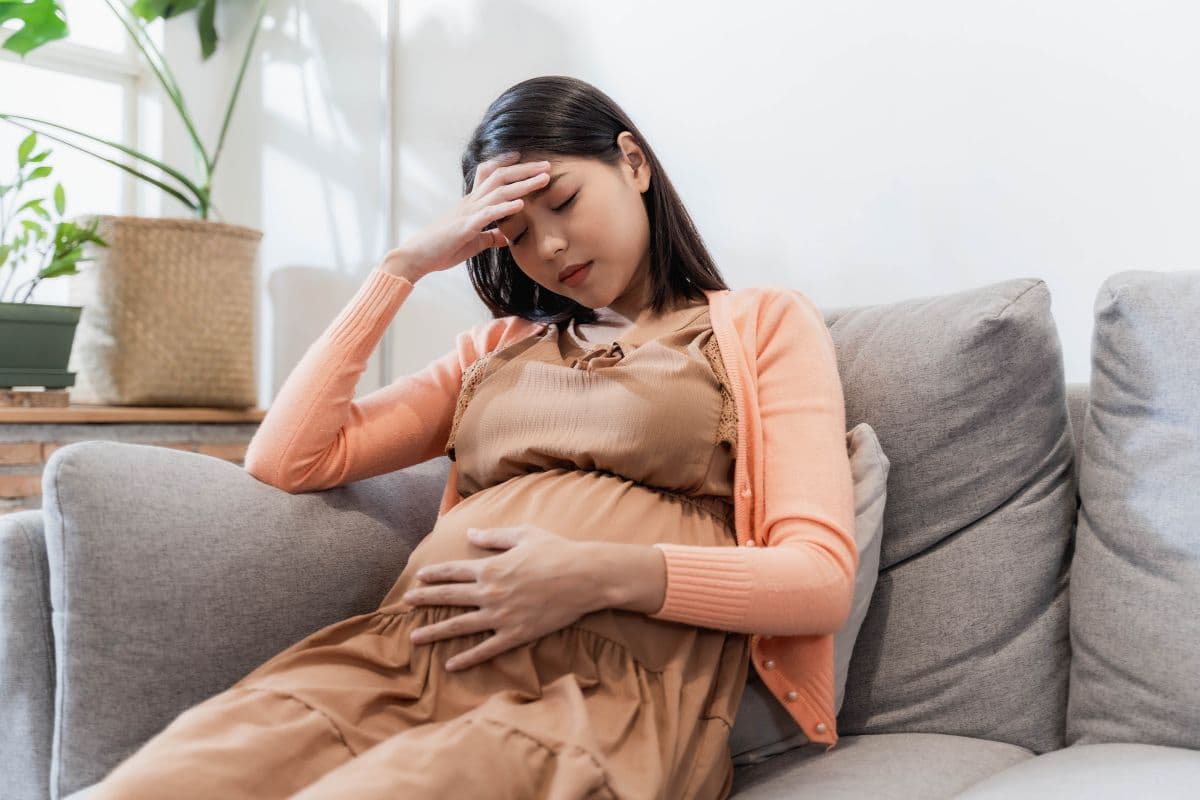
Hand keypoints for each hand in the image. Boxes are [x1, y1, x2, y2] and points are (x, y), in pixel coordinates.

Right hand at [382, 151, 551, 277]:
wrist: (417, 256)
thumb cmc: (442, 249)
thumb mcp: (473, 242)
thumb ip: (491, 236)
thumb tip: (507, 237)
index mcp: (472, 203)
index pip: (489, 175)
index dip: (507, 164)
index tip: (526, 159)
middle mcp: (470, 202)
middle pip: (500, 177)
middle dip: (525, 169)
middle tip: (547, 164)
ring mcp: (468, 212)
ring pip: (498, 191)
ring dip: (523, 184)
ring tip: (543, 178)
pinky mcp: (465, 226)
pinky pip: (488, 213)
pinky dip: (505, 207)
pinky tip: (521, 203)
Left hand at [402, 525, 598, 671]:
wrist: (584, 577)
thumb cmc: (556, 551)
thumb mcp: (523, 535)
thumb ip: (493, 537)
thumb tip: (470, 534)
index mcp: (490, 567)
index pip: (452, 571)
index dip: (433, 574)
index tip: (418, 578)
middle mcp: (489, 593)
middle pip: (449, 597)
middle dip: (425, 600)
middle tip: (406, 604)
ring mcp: (500, 616)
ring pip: (459, 626)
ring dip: (434, 632)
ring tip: (415, 638)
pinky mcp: (515, 634)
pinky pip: (485, 649)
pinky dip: (467, 658)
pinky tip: (450, 665)